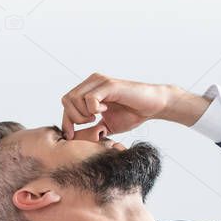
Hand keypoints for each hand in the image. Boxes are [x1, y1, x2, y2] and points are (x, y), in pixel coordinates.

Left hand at [60, 73, 175, 138]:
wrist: (153, 106)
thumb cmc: (132, 114)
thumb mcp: (106, 125)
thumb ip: (91, 129)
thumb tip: (74, 139)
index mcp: (89, 90)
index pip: (66, 103)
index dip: (66, 121)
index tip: (71, 136)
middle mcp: (92, 82)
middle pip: (66, 100)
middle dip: (74, 118)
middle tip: (91, 123)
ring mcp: (100, 81)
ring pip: (74, 98)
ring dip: (84, 114)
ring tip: (99, 117)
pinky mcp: (109, 85)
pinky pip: (89, 98)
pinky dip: (94, 109)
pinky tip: (105, 110)